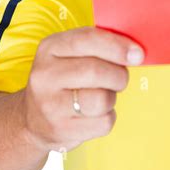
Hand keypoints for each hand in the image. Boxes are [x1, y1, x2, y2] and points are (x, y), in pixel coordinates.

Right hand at [23, 26, 143, 153]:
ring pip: (102, 99)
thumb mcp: (69, 55)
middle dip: (118, 75)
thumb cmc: (63, 81)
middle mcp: (45, 75)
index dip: (117, 46)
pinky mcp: (60, 130)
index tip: (137, 55)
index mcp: (50, 48)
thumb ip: (98, 45)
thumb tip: (135, 52)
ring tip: (102, 97)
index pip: (87, 39)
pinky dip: (107, 118)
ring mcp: (50, 104)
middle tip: (119, 79)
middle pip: (96, 71)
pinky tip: (94, 114)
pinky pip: (103, 122)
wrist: (32, 119)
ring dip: (111, 98)